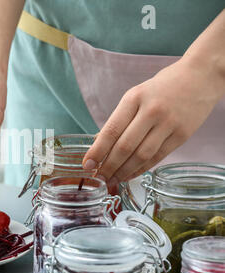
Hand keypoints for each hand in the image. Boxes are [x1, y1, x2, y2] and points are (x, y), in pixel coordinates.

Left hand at [82, 57, 224, 183]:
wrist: (200, 77)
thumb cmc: (162, 87)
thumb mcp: (136, 95)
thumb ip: (119, 119)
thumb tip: (98, 144)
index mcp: (134, 99)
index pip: (111, 130)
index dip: (97, 151)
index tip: (87, 164)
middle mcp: (151, 111)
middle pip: (125, 146)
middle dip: (109, 166)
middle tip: (99, 178)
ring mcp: (168, 124)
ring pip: (141, 155)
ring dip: (124, 172)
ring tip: (112, 180)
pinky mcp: (182, 135)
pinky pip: (157, 157)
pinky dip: (141, 169)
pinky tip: (130, 175)